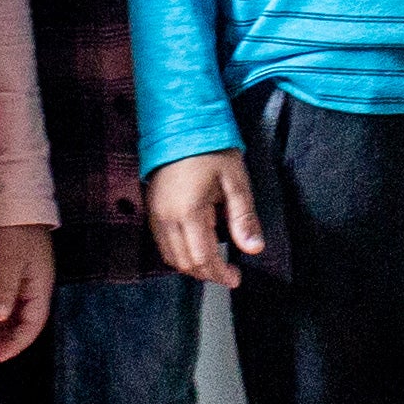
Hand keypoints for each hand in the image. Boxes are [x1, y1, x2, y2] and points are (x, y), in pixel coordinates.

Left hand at [0, 220, 54, 359]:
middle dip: (8, 340)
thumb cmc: (15, 230)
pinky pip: (7, 302)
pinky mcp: (14, 274)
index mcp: (40, 287)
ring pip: (15, 314)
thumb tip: (0, 318)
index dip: (17, 342)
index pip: (33, 324)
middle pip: (25, 322)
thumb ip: (4, 290)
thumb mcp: (9, 261)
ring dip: (1, 330)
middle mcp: (36, 288)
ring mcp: (25, 281)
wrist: (16, 201)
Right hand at [144, 151, 259, 287]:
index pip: (203, 258)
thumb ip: (244, 218)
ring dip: (192, 265)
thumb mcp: (236, 181)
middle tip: (228, 273)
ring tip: (215, 261)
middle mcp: (166, 217)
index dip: (220, 274)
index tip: (236, 278)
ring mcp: (154, 213)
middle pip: (184, 263)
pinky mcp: (150, 208)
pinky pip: (162, 243)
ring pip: (170, 256)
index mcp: (188, 211)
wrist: (179, 124)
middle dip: (207, 273)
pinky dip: (179, 252)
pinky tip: (197, 245)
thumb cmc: (210, 149)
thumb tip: (253, 249)